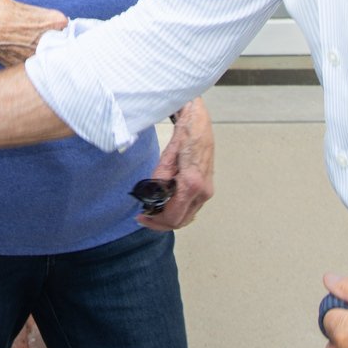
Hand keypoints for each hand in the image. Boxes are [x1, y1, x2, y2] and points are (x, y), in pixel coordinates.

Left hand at [139, 97, 213, 230]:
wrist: (199, 123)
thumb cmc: (184, 136)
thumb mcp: (166, 157)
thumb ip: (159, 181)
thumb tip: (150, 199)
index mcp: (192, 184)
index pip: (173, 216)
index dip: (155, 221)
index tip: (141, 216)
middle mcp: (203, 192)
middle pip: (180, 221)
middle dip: (160, 223)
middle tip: (143, 217)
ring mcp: (206, 192)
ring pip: (186, 217)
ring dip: (168, 218)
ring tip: (151, 211)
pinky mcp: (206, 189)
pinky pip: (190, 208)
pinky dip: (177, 211)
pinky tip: (165, 204)